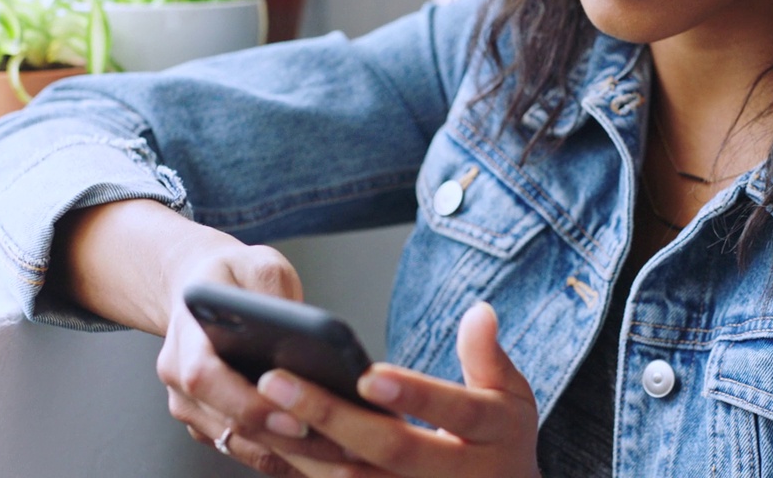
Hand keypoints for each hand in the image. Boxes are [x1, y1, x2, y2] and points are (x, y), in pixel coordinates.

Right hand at [157, 242, 345, 475]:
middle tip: (342, 446)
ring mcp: (194, 410)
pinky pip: (250, 450)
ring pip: (243, 445)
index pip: (208, 380)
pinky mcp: (213, 426)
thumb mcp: (257, 264)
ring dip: (294, 456)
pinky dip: (288, 457)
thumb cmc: (232, 276)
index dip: (252, 404)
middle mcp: (181, 384)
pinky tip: (330, 455)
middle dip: (288, 440)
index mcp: (185, 340)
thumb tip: (307, 329)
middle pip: (231, 424)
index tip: (298, 418)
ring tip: (347, 456)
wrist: (199, 289)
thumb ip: (275, 293)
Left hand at [257, 302, 540, 477]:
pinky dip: (306, 466)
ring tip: (260, 407)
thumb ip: (489, 356)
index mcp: (494, 434)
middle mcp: (457, 475)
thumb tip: (478, 311)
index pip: (456, 412)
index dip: (414, 394)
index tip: (368, 373)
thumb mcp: (512, 396)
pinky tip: (273, 436)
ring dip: (304, 446)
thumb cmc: (500, 438)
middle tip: (277, 379)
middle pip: (391, 450)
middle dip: (332, 415)